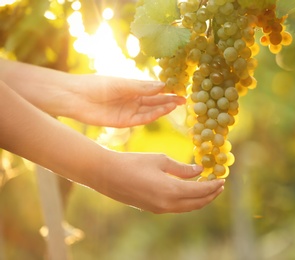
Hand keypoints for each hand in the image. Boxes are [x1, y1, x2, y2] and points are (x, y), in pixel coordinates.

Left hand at [67, 75, 185, 126]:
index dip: (167, 90)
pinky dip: (153, 115)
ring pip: (150, 110)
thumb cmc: (96, 85)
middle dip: (169, 100)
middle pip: (155, 101)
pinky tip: (163, 110)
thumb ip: (142, 87)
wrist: (76, 97)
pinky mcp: (124, 121)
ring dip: (164, 108)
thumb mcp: (122, 84)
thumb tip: (163, 85)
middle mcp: (132, 100)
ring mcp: (129, 111)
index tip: (180, 88)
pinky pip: (142, 119)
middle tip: (184, 99)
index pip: (154, 90)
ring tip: (177, 104)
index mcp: (132, 88)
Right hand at [95, 152, 224, 212]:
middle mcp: (167, 204)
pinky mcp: (153, 208)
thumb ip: (182, 168)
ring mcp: (159, 209)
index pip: (200, 191)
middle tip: (219, 185)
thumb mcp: (160, 160)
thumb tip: (199, 171)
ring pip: (187, 207)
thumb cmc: (133, 163)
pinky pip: (177, 207)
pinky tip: (189, 191)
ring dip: (200, 199)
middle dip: (210, 195)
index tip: (223, 179)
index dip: (213, 186)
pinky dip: (188, 201)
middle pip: (197, 203)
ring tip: (208, 188)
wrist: (107, 175)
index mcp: (171, 191)